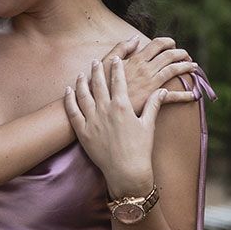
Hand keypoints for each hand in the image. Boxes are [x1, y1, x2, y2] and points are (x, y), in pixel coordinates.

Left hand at [64, 57, 194, 196]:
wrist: (126, 171)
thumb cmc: (140, 149)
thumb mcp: (148, 125)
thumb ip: (154, 105)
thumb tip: (162, 90)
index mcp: (122, 105)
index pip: (118, 80)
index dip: (117, 67)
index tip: (116, 58)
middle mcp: (105, 109)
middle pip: (98, 83)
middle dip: (97, 69)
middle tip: (96, 61)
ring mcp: (92, 120)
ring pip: (83, 94)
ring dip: (82, 81)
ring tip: (81, 73)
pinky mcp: (82, 132)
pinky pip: (72, 111)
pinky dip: (69, 99)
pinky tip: (68, 91)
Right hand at [104, 36, 197, 113]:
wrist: (101, 106)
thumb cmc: (101, 84)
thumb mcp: (106, 62)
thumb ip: (121, 48)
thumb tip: (135, 38)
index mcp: (136, 59)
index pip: (157, 44)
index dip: (168, 42)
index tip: (173, 44)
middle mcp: (145, 69)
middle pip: (169, 55)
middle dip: (181, 53)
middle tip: (187, 56)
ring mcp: (150, 83)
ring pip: (173, 70)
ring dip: (186, 67)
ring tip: (193, 67)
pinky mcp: (151, 98)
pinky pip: (171, 96)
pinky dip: (184, 95)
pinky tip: (192, 95)